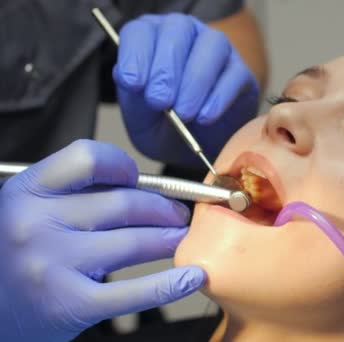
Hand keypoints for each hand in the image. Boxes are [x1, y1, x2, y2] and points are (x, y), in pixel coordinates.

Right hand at [0, 140, 205, 341]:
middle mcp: (35, 224)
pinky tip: (192, 276)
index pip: (89, 159)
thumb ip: (76, 194)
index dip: (124, 166)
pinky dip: (170, 284)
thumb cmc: (16, 255)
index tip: (141, 180)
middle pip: (124, 203)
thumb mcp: (33, 211)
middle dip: (164, 209)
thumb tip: (146, 189)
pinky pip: (133, 291)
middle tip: (179, 215)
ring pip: (135, 242)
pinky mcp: (69, 303)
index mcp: (27, 191)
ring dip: (170, 239)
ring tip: (181, 238)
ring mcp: (51, 264)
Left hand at [114, 13, 258, 165]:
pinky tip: (205, 117)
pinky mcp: (241, 73)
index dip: (135, 54)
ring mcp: (218, 50)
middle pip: (178, 30)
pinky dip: (219, 96)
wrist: (196, 151)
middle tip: (160, 101)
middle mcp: (185, 35)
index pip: (141, 30)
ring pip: (212, 45)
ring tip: (184, 114)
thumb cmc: (164, 128)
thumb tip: (134, 80)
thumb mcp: (141, 120)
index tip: (133, 83)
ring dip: (195, 79)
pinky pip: (235, 74)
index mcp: (151, 39)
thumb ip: (134, 100)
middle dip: (166, 68)